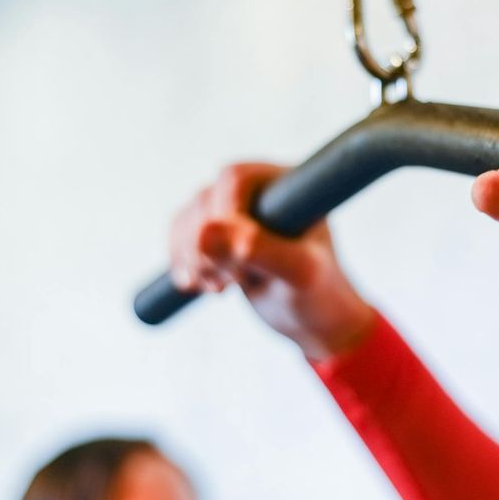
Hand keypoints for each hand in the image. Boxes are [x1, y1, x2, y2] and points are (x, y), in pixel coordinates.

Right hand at [170, 163, 374, 360]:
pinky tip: (202, 286)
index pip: (235, 180)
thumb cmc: (318, 294)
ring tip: (220, 288)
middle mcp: (260, 188)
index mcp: (289, 184)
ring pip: (188, 216)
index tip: (240, 266)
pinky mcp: (218, 230)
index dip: (224, 218)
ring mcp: (237, 208)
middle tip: (228, 284)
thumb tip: (207, 231)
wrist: (312, 319)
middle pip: (206, 199)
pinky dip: (183, 262)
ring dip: (192, 258)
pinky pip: (180, 233)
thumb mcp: (299, 274)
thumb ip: (260, 249)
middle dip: (206, 246)